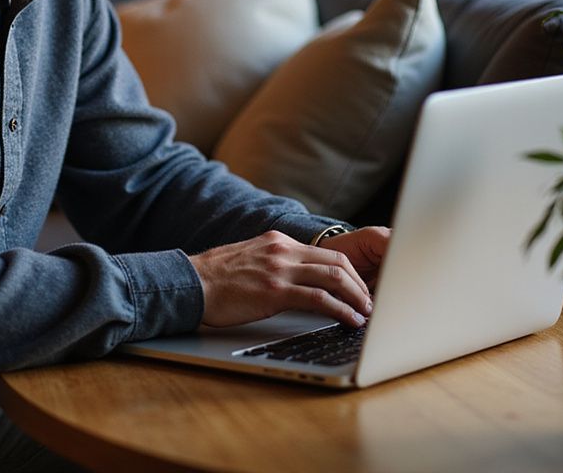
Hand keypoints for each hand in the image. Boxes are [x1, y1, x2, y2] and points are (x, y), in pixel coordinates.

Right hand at [188, 229, 382, 328]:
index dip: (351, 272)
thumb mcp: (252, 259)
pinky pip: (319, 298)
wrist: (192, 282)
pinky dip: (341, 310)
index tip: (361, 289)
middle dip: (361, 284)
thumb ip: (276, 263)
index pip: (327, 252)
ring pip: (334, 277)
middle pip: (338, 261)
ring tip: (368, 314)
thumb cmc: (217, 278)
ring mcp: (279, 268)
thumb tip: (299, 281)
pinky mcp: (275, 290)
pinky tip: (350, 320)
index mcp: (278, 241)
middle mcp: (283, 250)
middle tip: (371, 303)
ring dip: (357, 297)